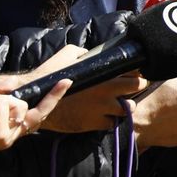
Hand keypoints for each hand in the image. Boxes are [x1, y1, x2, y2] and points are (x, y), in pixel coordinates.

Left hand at [0, 82, 68, 169]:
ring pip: (14, 103)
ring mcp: (6, 137)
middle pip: (24, 104)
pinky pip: (1, 105)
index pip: (38, 113)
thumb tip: (14, 82)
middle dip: (3, 95)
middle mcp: (11, 135)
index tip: (66, 80)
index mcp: (9, 129)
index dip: (53, 97)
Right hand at [2, 44, 146, 133]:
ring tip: (119, 104)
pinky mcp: (93, 122)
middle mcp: (106, 90)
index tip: (134, 72)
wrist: (37, 100)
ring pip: (128, 109)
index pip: (132, 69)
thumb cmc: (51, 75)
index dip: (135, 70)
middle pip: (138, 87)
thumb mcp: (68, 54)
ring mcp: (101, 108)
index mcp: (102, 72)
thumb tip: (91, 52)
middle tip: (133, 88)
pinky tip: (104, 116)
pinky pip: (111, 124)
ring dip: (126, 106)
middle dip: (138, 87)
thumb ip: (84, 52)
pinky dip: (110, 120)